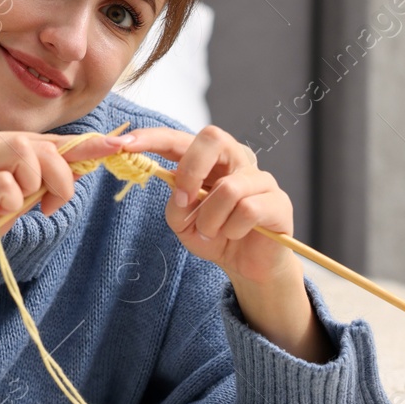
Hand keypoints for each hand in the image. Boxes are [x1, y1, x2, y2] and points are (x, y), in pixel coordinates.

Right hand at [0, 127, 125, 289]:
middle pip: (39, 145)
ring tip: (24, 207)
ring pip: (23, 152)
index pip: (45, 139)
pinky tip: (0, 215)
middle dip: (62, 175)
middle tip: (54, 205)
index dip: (83, 145)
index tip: (114, 147)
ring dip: (37, 183)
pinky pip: (6, 184)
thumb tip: (83, 166)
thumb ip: (42, 182)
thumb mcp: (14, 201)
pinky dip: (13, 202)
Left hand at [117, 125, 298, 287]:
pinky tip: (235, 235)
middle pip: (212, 137)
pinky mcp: (278, 201)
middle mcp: (235, 160)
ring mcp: (260, 178)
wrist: (246, 266)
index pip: (179, 138)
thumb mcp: (183, 223)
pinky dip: (232, 230)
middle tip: (184, 200)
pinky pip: (247, 210)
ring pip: (227, 188)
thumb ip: (175, 204)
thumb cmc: (214, 236)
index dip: (152, 138)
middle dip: (191, 170)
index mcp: (207, 160)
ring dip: (211, 220)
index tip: (126, 143)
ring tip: (215, 233)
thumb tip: (179, 190)